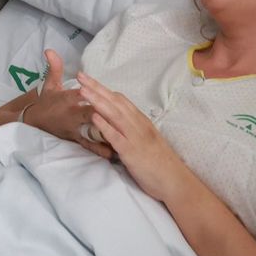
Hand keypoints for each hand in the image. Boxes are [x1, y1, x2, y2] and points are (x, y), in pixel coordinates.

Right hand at [17, 51, 114, 158]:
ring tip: (123, 135)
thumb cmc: (47, 101)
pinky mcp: (75, 139)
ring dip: (106, 133)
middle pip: (90, 113)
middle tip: (121, 116)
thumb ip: (54, 67)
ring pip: (92, 130)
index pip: (80, 94)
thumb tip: (50, 50)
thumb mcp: (49, 83)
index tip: (104, 92)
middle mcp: (71, 114)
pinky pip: (89, 145)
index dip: (91, 93)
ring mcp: (74, 128)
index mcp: (66, 99)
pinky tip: (114, 152)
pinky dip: (100, 148)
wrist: (35, 121)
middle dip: (104, 114)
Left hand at [75, 72, 192, 203]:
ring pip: (114, 115)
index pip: (121, 100)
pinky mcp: (131, 152)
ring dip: (97, 101)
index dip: (104, 89)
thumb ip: (133, 128)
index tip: (89, 80)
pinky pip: (116, 137)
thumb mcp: (147, 139)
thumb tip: (118, 121)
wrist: (174, 180)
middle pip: (115, 102)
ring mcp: (135, 137)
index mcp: (141, 121)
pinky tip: (94, 117)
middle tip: (80, 76)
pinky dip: (105, 126)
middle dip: (96, 88)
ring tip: (82, 91)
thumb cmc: (160, 162)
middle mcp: (138, 125)